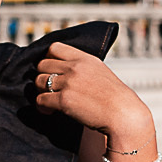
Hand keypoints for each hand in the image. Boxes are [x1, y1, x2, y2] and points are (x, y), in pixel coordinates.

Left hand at [34, 42, 153, 147]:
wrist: (123, 114)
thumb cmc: (114, 98)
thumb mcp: (100, 72)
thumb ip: (82, 68)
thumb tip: (63, 71)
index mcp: (85, 59)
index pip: (54, 48)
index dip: (48, 58)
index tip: (50, 69)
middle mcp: (75, 68)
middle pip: (42, 65)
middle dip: (42, 76)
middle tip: (49, 88)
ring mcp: (69, 83)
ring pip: (38, 82)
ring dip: (41, 91)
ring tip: (49, 100)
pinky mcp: (64, 100)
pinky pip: (41, 100)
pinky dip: (42, 107)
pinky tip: (49, 111)